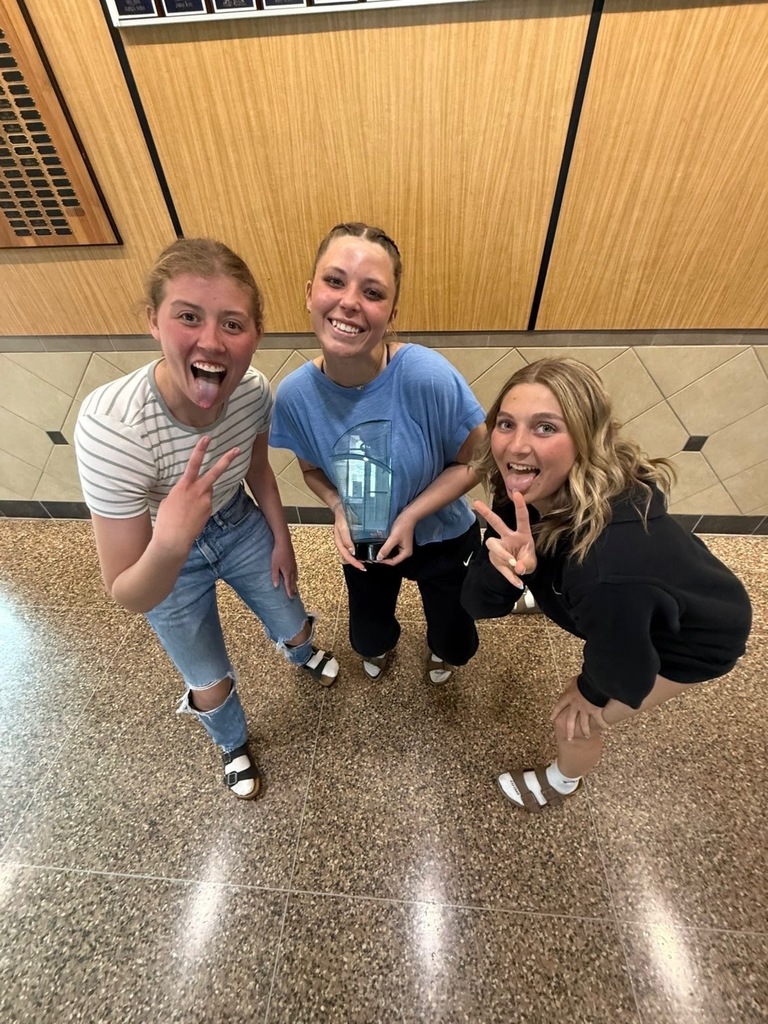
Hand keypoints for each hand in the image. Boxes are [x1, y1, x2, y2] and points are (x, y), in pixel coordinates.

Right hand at [154, 436, 239, 554]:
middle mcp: (198, 491)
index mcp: (184, 485)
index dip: (200, 449)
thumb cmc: (166, 520)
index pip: (193, 463)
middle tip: (237, 450)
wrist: (173, 540)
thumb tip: (189, 490)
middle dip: (226, 460)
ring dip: (202, 494)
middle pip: (215, 472)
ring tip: (188, 509)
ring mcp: (206, 501)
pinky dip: (201, 505)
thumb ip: (182, 490)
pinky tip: (192, 516)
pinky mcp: (210, 510)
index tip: (207, 438)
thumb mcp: (169, 500)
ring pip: (208, 490)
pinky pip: (207, 502)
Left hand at [271, 537, 297, 596]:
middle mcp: (292, 569)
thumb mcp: (274, 565)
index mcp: (287, 572)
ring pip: (295, 576)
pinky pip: (296, 571)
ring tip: (295, 588)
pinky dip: (296, 576)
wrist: (284, 542)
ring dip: (295, 583)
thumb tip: (276, 586)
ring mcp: (294, 565)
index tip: (291, 598)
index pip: (289, 584)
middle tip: (294, 596)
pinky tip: (295, 575)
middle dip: (293, 589)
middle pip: (293, 582)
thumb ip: (275, 576)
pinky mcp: (293, 560)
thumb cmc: (277, 553)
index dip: (289, 592)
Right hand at [332, 506, 366, 570]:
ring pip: (350, 554)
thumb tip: (352, 552)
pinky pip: (353, 547)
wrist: (341, 508)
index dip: (354, 562)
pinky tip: (364, 552)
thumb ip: (346, 539)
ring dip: (357, 559)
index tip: (361, 567)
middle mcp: (342, 543)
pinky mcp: (349, 538)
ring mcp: (345, 541)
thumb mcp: (343, 527)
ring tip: (365, 562)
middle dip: (356, 563)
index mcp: (339, 542)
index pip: (346, 556)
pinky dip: (358, 552)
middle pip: (348, 557)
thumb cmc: (341, 517)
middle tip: (364, 568)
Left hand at [375, 514, 413, 565]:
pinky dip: (386, 548)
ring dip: (384, 553)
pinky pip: (391, 548)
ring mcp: (402, 547)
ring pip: (391, 554)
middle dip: (383, 558)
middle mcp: (405, 552)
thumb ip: (386, 549)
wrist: (408, 516)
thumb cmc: (403, 527)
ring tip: (375, 552)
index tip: (375, 560)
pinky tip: (380, 546)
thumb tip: (378, 558)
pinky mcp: (399, 543)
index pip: (393, 562)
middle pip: (392, 559)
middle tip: (373, 557)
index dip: (384, 562)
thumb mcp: (393, 538)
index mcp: (405, 553)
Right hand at [473, 491, 536, 587]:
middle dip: (486, 512)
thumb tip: (517, 567)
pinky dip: (509, 576)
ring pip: (494, 546)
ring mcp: (499, 546)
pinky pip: (500, 566)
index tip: (517, 493)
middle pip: (496, 523)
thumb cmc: (527, 560)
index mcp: (522, 534)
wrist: (521, 571)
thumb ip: (526, 564)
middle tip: (476, 503)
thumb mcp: (531, 563)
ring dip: (503, 555)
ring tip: (513, 565)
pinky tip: (518, 583)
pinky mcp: (494, 558)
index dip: (520, 506)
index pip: (521, 518)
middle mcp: (508, 537)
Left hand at [550, 678, 608, 740]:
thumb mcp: (574, 679)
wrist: (592, 680)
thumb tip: (567, 683)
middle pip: (570, 720)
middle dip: (569, 730)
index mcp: (569, 696)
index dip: (555, 712)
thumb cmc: (583, 678)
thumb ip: (570, 683)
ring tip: (586, 736)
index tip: (552, 719)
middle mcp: (576, 705)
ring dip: (585, 731)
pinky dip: (602, 723)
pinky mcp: (595, 711)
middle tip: (569, 738)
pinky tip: (604, 727)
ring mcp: (585, 709)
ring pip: (583, 723)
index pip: (560, 705)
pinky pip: (598, 720)